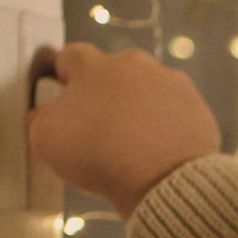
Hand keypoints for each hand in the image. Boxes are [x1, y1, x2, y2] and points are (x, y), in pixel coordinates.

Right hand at [28, 41, 220, 217]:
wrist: (163, 181)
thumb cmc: (98, 156)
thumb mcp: (46, 139)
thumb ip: (40, 119)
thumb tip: (44, 115)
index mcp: (95, 65)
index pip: (71, 56)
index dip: (64, 76)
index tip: (63, 96)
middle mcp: (135, 65)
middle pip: (113, 72)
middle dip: (105, 93)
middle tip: (99, 127)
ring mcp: (171, 83)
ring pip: (147, 90)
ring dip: (138, 108)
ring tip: (132, 144)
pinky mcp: (197, 108)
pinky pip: (175, 112)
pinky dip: (166, 126)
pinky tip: (159, 151)